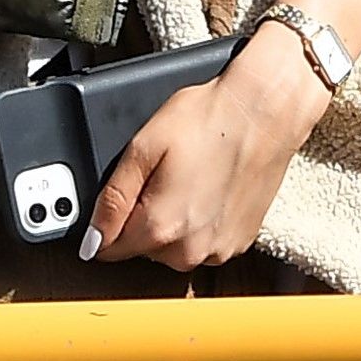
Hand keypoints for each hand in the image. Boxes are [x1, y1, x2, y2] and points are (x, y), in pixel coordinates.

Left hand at [85, 33, 329, 271]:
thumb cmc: (211, 118)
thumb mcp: (144, 147)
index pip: (107, 249)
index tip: (129, 191)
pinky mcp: (241, 242)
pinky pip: (204, 244)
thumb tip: (92, 239)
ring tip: (190, 179)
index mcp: (160, 228)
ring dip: (174, 224)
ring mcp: (220, 249)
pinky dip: (202, 224)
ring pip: (174, 249)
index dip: (108, 219)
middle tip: (162, 175)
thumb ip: (112, 198)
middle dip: (142, 218)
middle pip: (142, 249)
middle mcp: (191, 250)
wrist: (268, 110)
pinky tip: (211, 190)